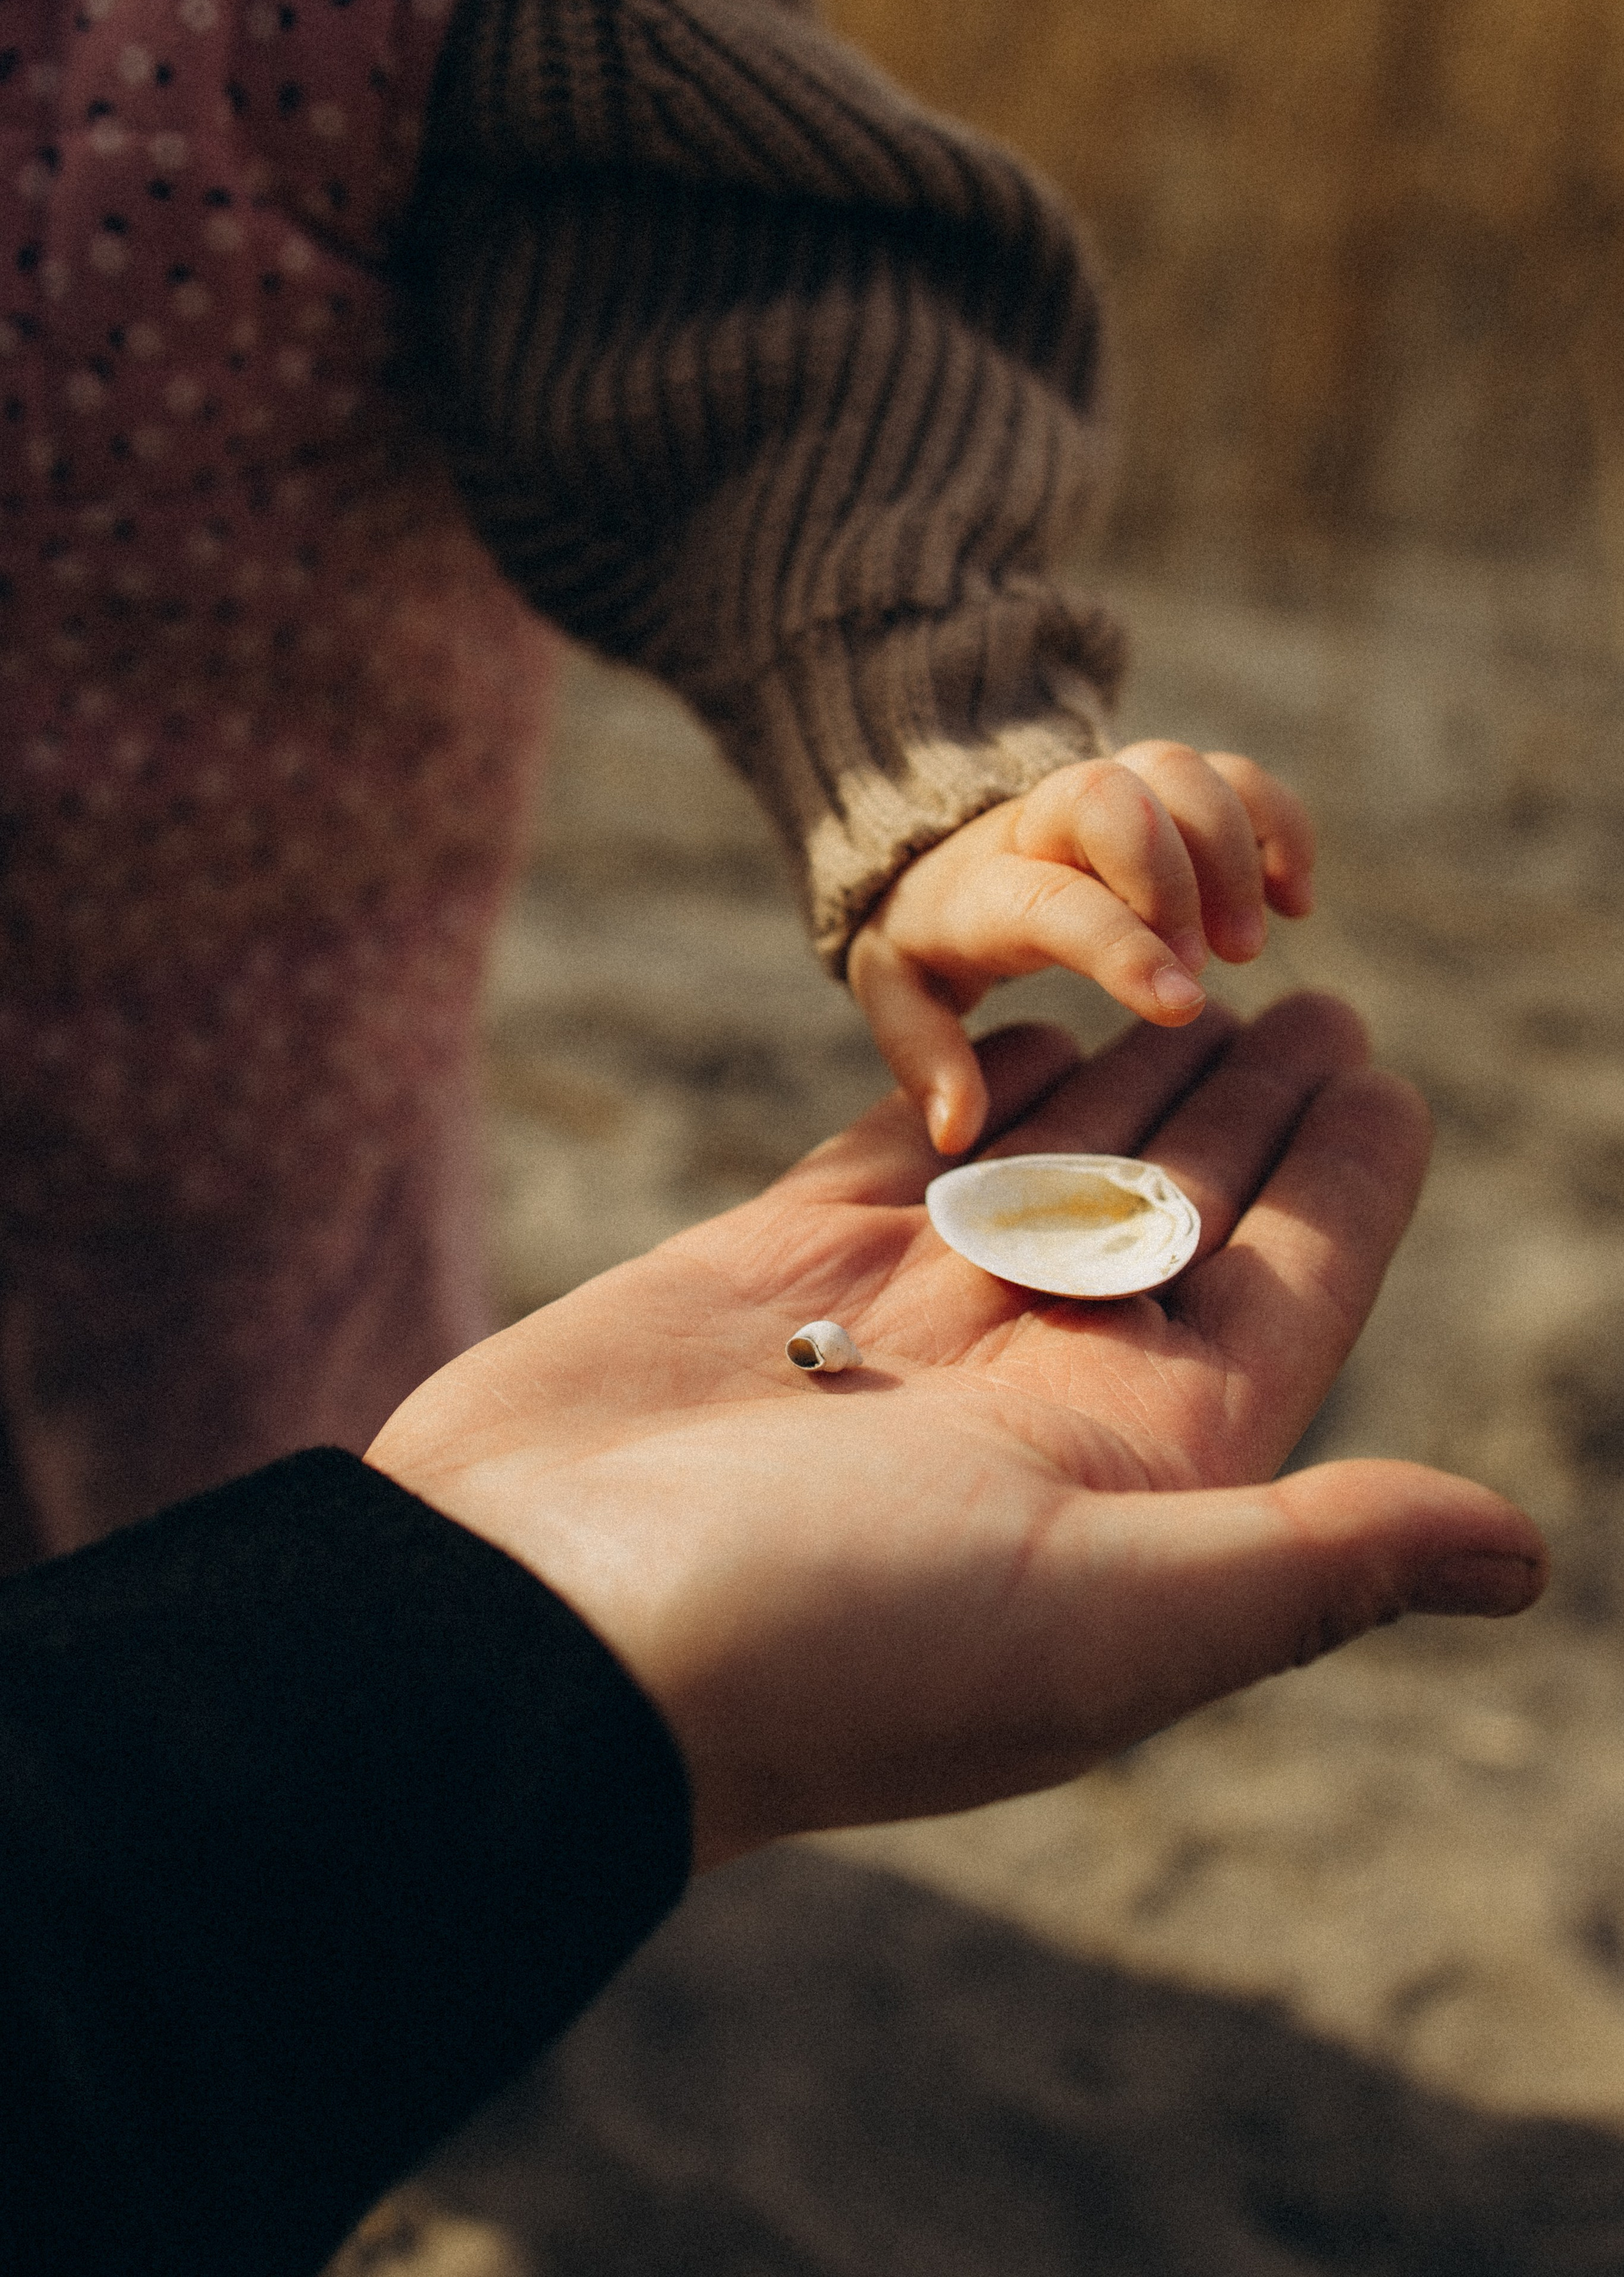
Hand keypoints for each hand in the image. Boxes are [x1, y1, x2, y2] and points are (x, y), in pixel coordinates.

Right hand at [367, 994, 1543, 1873]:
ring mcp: (887, 1325)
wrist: (529, 1626)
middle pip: (1173, 1215)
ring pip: (1044, 1167)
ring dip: (1130, 1081)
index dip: (1347, 1186)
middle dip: (1251, 1110)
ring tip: (1202, 988)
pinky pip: (900, 1149)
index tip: (1390, 1079)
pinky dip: (970, 1090)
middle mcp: (1016, 1398)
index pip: (1277, 1297)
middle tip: (1320, 1000)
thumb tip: (1523, 1554)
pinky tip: (1031, 1031)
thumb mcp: (1102, 1618)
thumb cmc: (820, 1643)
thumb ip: (1307, 1562)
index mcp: (1118, 1473)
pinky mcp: (767, 1268)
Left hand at [848, 742, 1315, 1152]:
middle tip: (1215, 963)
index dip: (1125, 946)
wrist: (936, 846)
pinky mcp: (1162, 790)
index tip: (1183, 1003)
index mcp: (983, 888)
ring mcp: (1109, 795)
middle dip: (1181, 875)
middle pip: (1115, 795)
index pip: (1056, 901)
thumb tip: (956, 1130)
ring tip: (1249, 945)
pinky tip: (1296, 899)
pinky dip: (1278, 823)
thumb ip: (926, 1059)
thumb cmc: (931, 937)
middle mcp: (1044, 824)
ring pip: (1180, 770)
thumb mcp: (899, 997)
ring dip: (1236, 849)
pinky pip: (1233, 775)